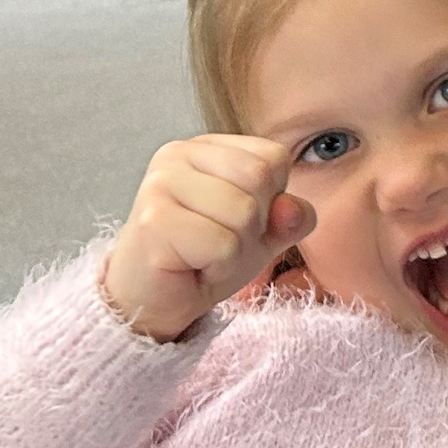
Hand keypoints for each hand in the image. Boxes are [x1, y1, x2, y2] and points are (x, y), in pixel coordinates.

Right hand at [102, 136, 315, 343]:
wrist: (152, 301)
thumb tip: (294, 209)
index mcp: (207, 146)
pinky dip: (219, 266)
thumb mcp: (263, 233)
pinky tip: (191, 266)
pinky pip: (223, 244)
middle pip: (260, 178)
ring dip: (236, 249)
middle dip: (254, 225)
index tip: (233, 221)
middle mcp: (178, 154)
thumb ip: (290, 217)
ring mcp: (161, 183)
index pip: (274, 157)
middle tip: (217, 243)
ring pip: (244, 212)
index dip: (271, 200)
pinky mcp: (154, 220)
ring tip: (203, 254)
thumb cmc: (204, 257)